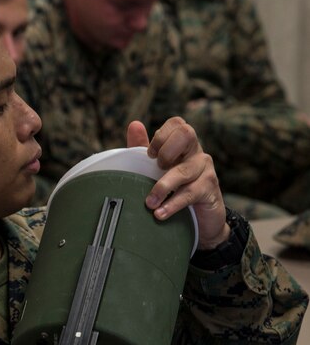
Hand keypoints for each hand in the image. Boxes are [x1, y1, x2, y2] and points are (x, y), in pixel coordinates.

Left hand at [127, 117, 229, 249]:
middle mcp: (196, 153)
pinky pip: (190, 193)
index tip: (150, 154)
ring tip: (150, 203)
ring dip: (162, 187)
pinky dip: (172, 204)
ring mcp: (205, 170)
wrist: (202, 221)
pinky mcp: (209, 189)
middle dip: (166, 151)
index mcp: (183, 145)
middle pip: (186, 134)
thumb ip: (143, 149)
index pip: (177, 123)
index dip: (161, 135)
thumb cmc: (177, 192)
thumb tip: (134, 125)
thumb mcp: (157, 170)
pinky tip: (160, 213)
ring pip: (183, 170)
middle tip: (156, 169)